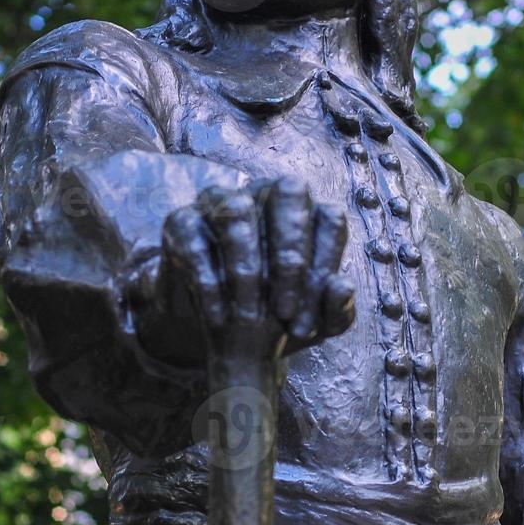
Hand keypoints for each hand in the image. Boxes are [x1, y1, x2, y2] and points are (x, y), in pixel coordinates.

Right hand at [155, 176, 354, 364]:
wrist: (218, 334)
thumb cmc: (274, 316)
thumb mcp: (311, 324)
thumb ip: (336, 311)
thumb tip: (341, 285)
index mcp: (306, 213)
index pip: (329, 217)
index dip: (325, 266)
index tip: (308, 320)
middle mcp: (266, 196)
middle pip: (289, 190)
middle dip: (290, 254)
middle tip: (284, 310)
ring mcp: (221, 203)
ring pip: (237, 211)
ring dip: (246, 269)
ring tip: (249, 317)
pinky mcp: (182, 221)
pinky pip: (195, 239)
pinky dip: (209, 282)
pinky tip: (219, 316)